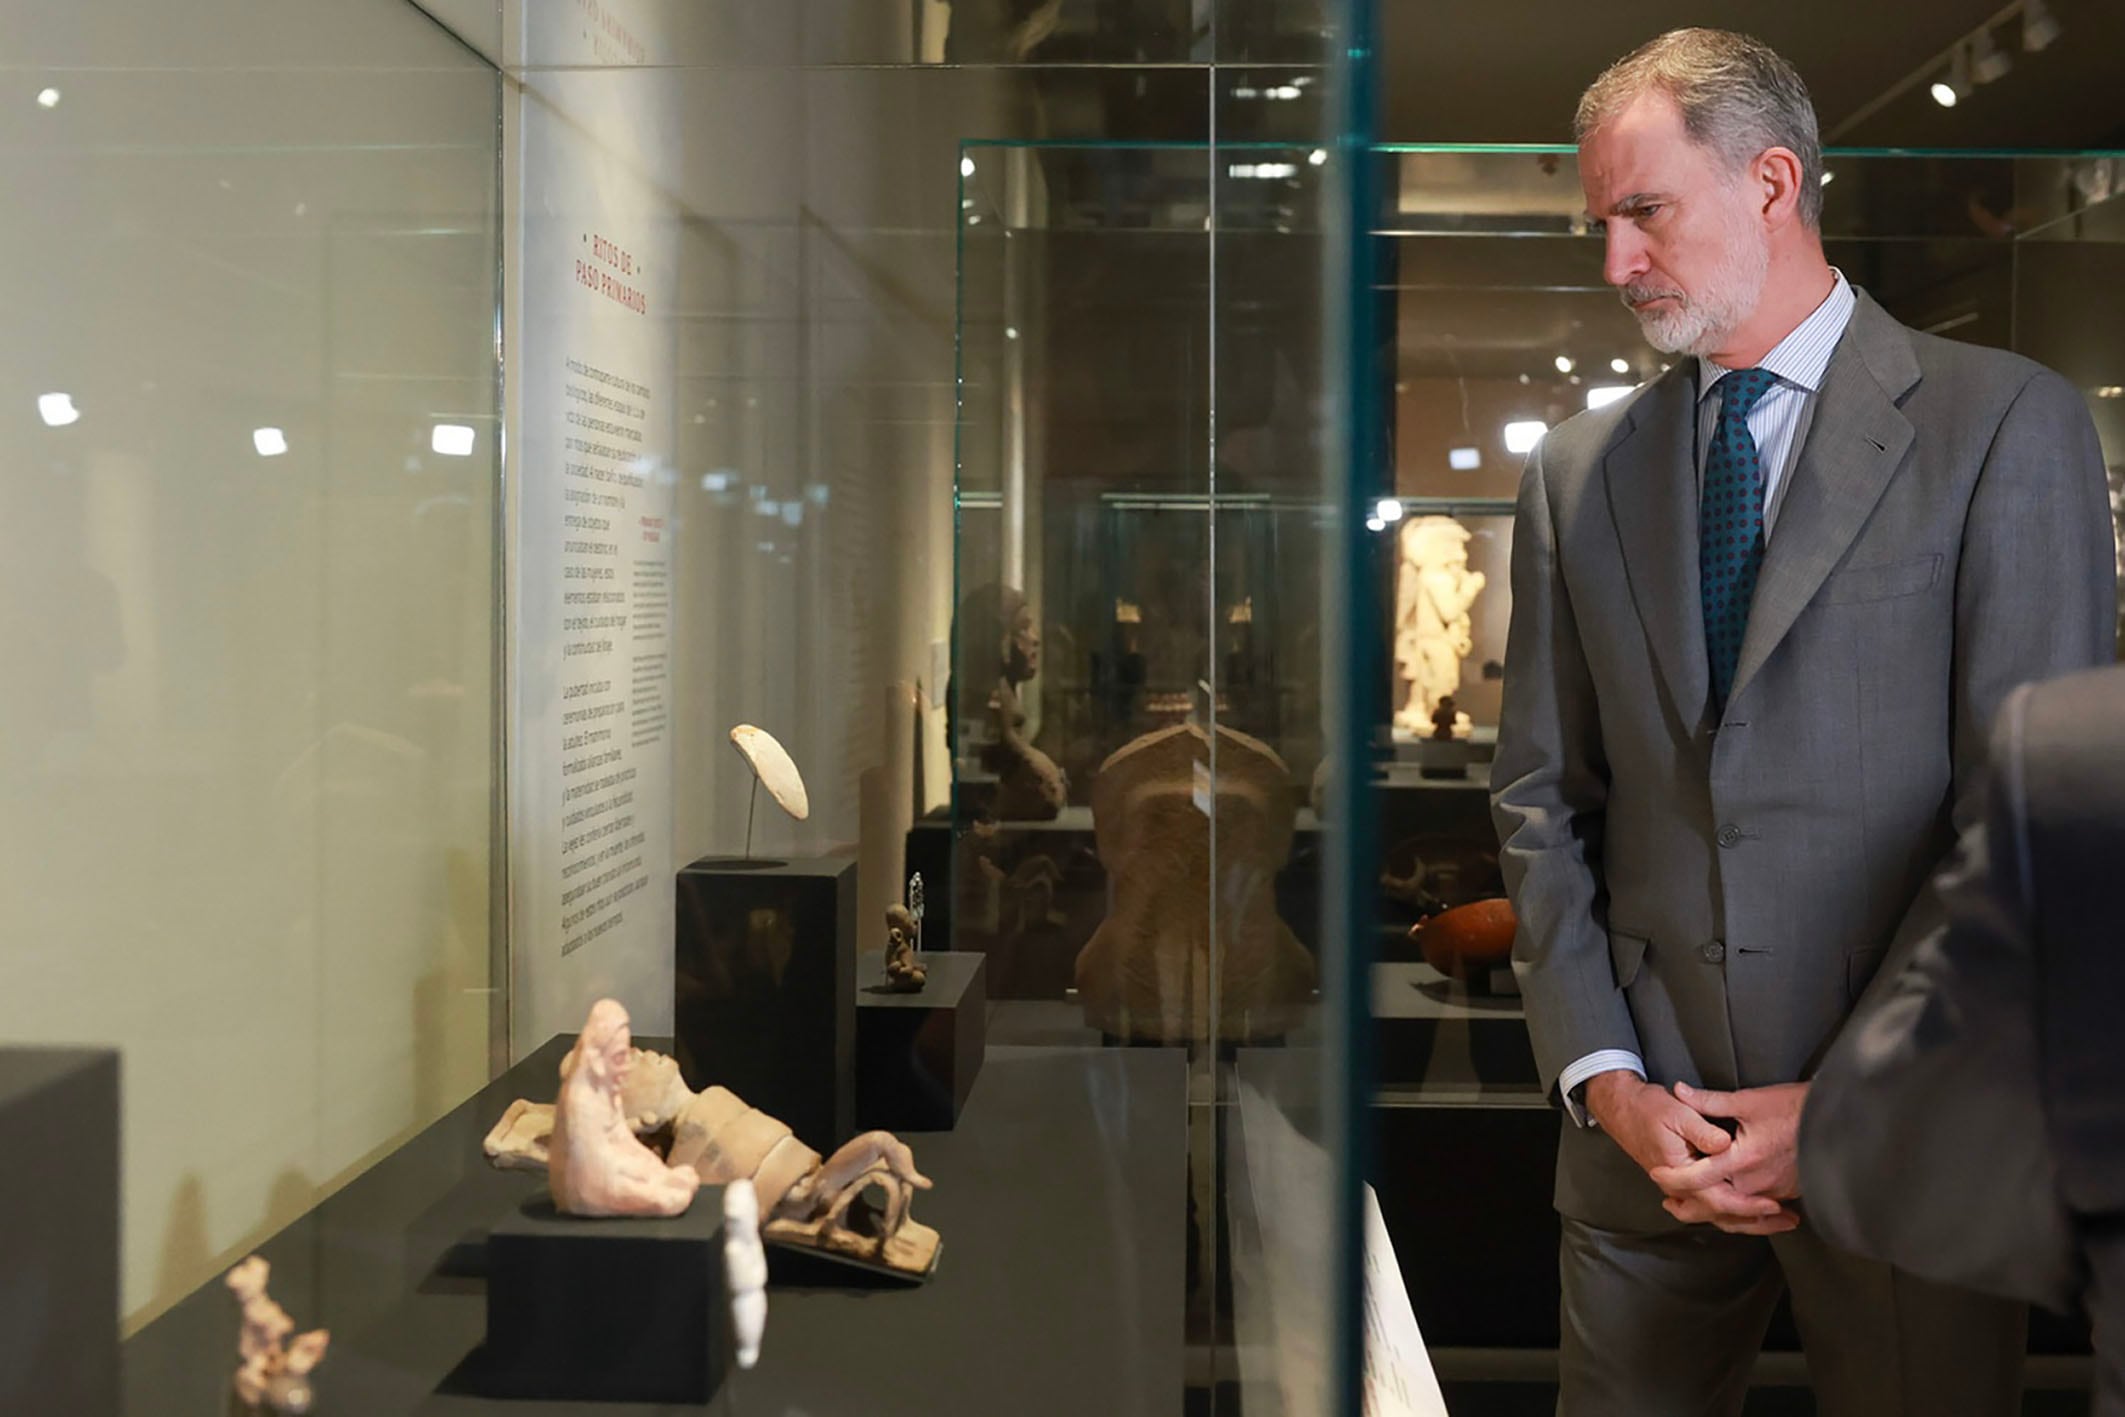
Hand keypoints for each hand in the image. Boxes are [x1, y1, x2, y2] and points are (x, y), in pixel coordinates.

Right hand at [1582, 1072, 1791, 1234]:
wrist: (1622, 1108)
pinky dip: (1735, 1213)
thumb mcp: (1676, 1112)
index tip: (1775, 1203)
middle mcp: (1681, 1187)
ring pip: (1718, 1216)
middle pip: (1722, 1216)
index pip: (1718, 1200)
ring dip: (1749, 1221)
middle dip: (1757, 1221)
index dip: (1748, 1204)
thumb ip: (1702, 1129)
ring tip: (1780, 1221)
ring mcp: (1682, 1188)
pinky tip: (1755, 1212)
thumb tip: (1725, 1144)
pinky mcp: (1686, 1184)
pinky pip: (1713, 1207)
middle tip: (1788, 1220)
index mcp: (1680, 1172)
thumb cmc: (1648, 1108)